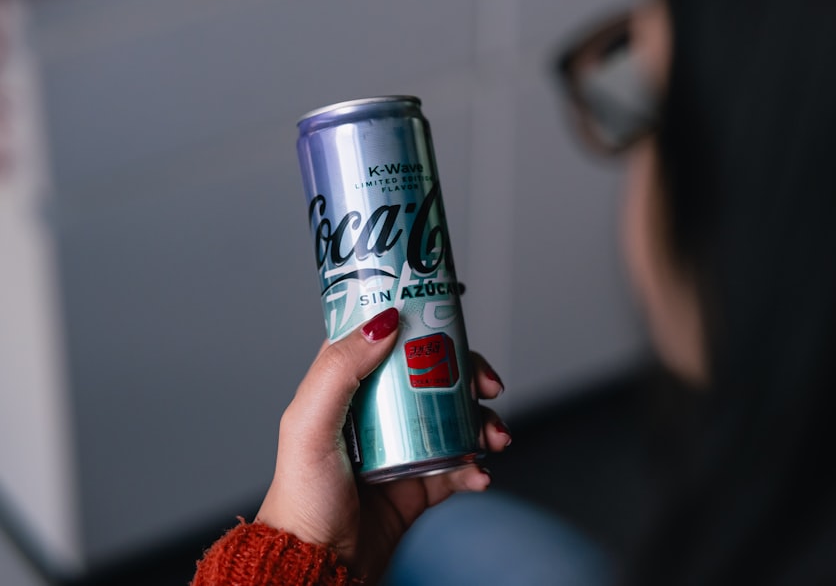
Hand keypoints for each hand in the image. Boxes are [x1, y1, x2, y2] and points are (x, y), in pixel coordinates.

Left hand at [255, 307, 509, 580]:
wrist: (319, 565)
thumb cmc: (302, 497)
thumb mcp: (309, 423)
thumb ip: (340, 368)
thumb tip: (384, 322)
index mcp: (346, 386)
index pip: (385, 337)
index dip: (420, 321)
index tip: (451, 315)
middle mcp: (378, 410)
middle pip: (434, 372)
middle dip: (469, 374)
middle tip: (486, 384)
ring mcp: (404, 445)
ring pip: (456, 415)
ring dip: (484, 422)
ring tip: (493, 437)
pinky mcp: (422, 481)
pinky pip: (462, 464)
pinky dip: (478, 467)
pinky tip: (479, 474)